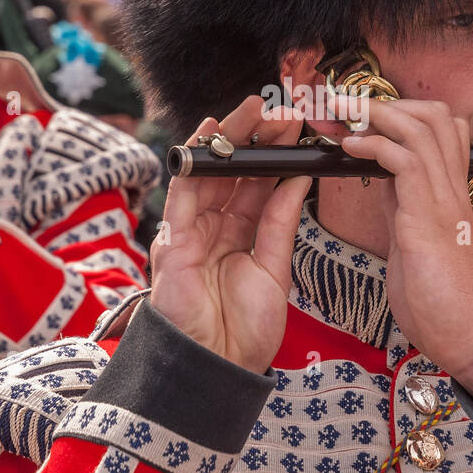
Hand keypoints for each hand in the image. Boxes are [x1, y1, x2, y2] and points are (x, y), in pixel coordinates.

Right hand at [149, 95, 311, 373]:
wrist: (219, 365)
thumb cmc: (245, 328)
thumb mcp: (274, 267)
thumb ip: (281, 222)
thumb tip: (299, 179)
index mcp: (242, 233)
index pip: (259, 182)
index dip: (277, 152)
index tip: (298, 126)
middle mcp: (216, 226)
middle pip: (235, 170)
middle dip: (256, 136)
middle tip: (281, 108)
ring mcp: (193, 230)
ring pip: (210, 171)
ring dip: (230, 137)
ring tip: (255, 108)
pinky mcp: (173, 238)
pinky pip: (183, 191)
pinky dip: (194, 159)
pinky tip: (209, 132)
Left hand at [332, 94, 472, 409]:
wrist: (466, 337)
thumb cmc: (439, 297)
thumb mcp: (416, 238)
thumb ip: (403, 201)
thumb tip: (380, 172)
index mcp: (449, 192)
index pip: (440, 127)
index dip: (401, 111)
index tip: (360, 115)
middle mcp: (452, 188)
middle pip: (435, 114)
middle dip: (386, 101)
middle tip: (344, 107)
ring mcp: (444, 200)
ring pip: (421, 127)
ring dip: (375, 113)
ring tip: (341, 114)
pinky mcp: (428, 219)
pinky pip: (404, 161)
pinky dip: (373, 145)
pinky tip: (348, 148)